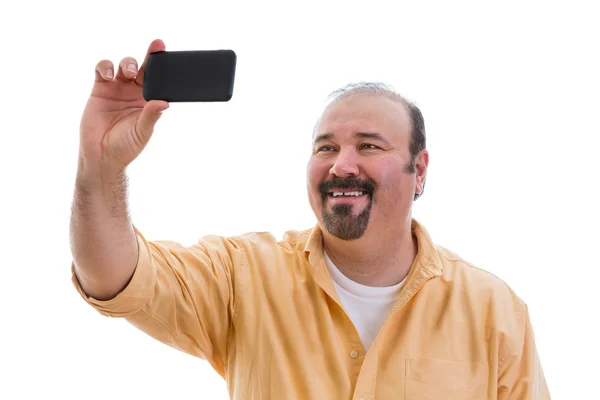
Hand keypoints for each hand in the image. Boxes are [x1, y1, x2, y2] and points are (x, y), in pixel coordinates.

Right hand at [79, 39, 169, 168]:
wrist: (101, 155)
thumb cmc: (126, 146)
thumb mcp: (142, 131)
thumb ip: (151, 116)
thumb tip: (164, 103)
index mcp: (149, 100)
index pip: (159, 79)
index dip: (163, 65)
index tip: (166, 51)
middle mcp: (135, 92)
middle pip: (144, 68)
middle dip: (149, 57)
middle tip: (155, 51)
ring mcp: (118, 88)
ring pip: (124, 65)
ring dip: (127, 63)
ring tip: (128, 72)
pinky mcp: (100, 89)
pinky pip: (102, 70)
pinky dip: (105, 67)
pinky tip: (107, 75)